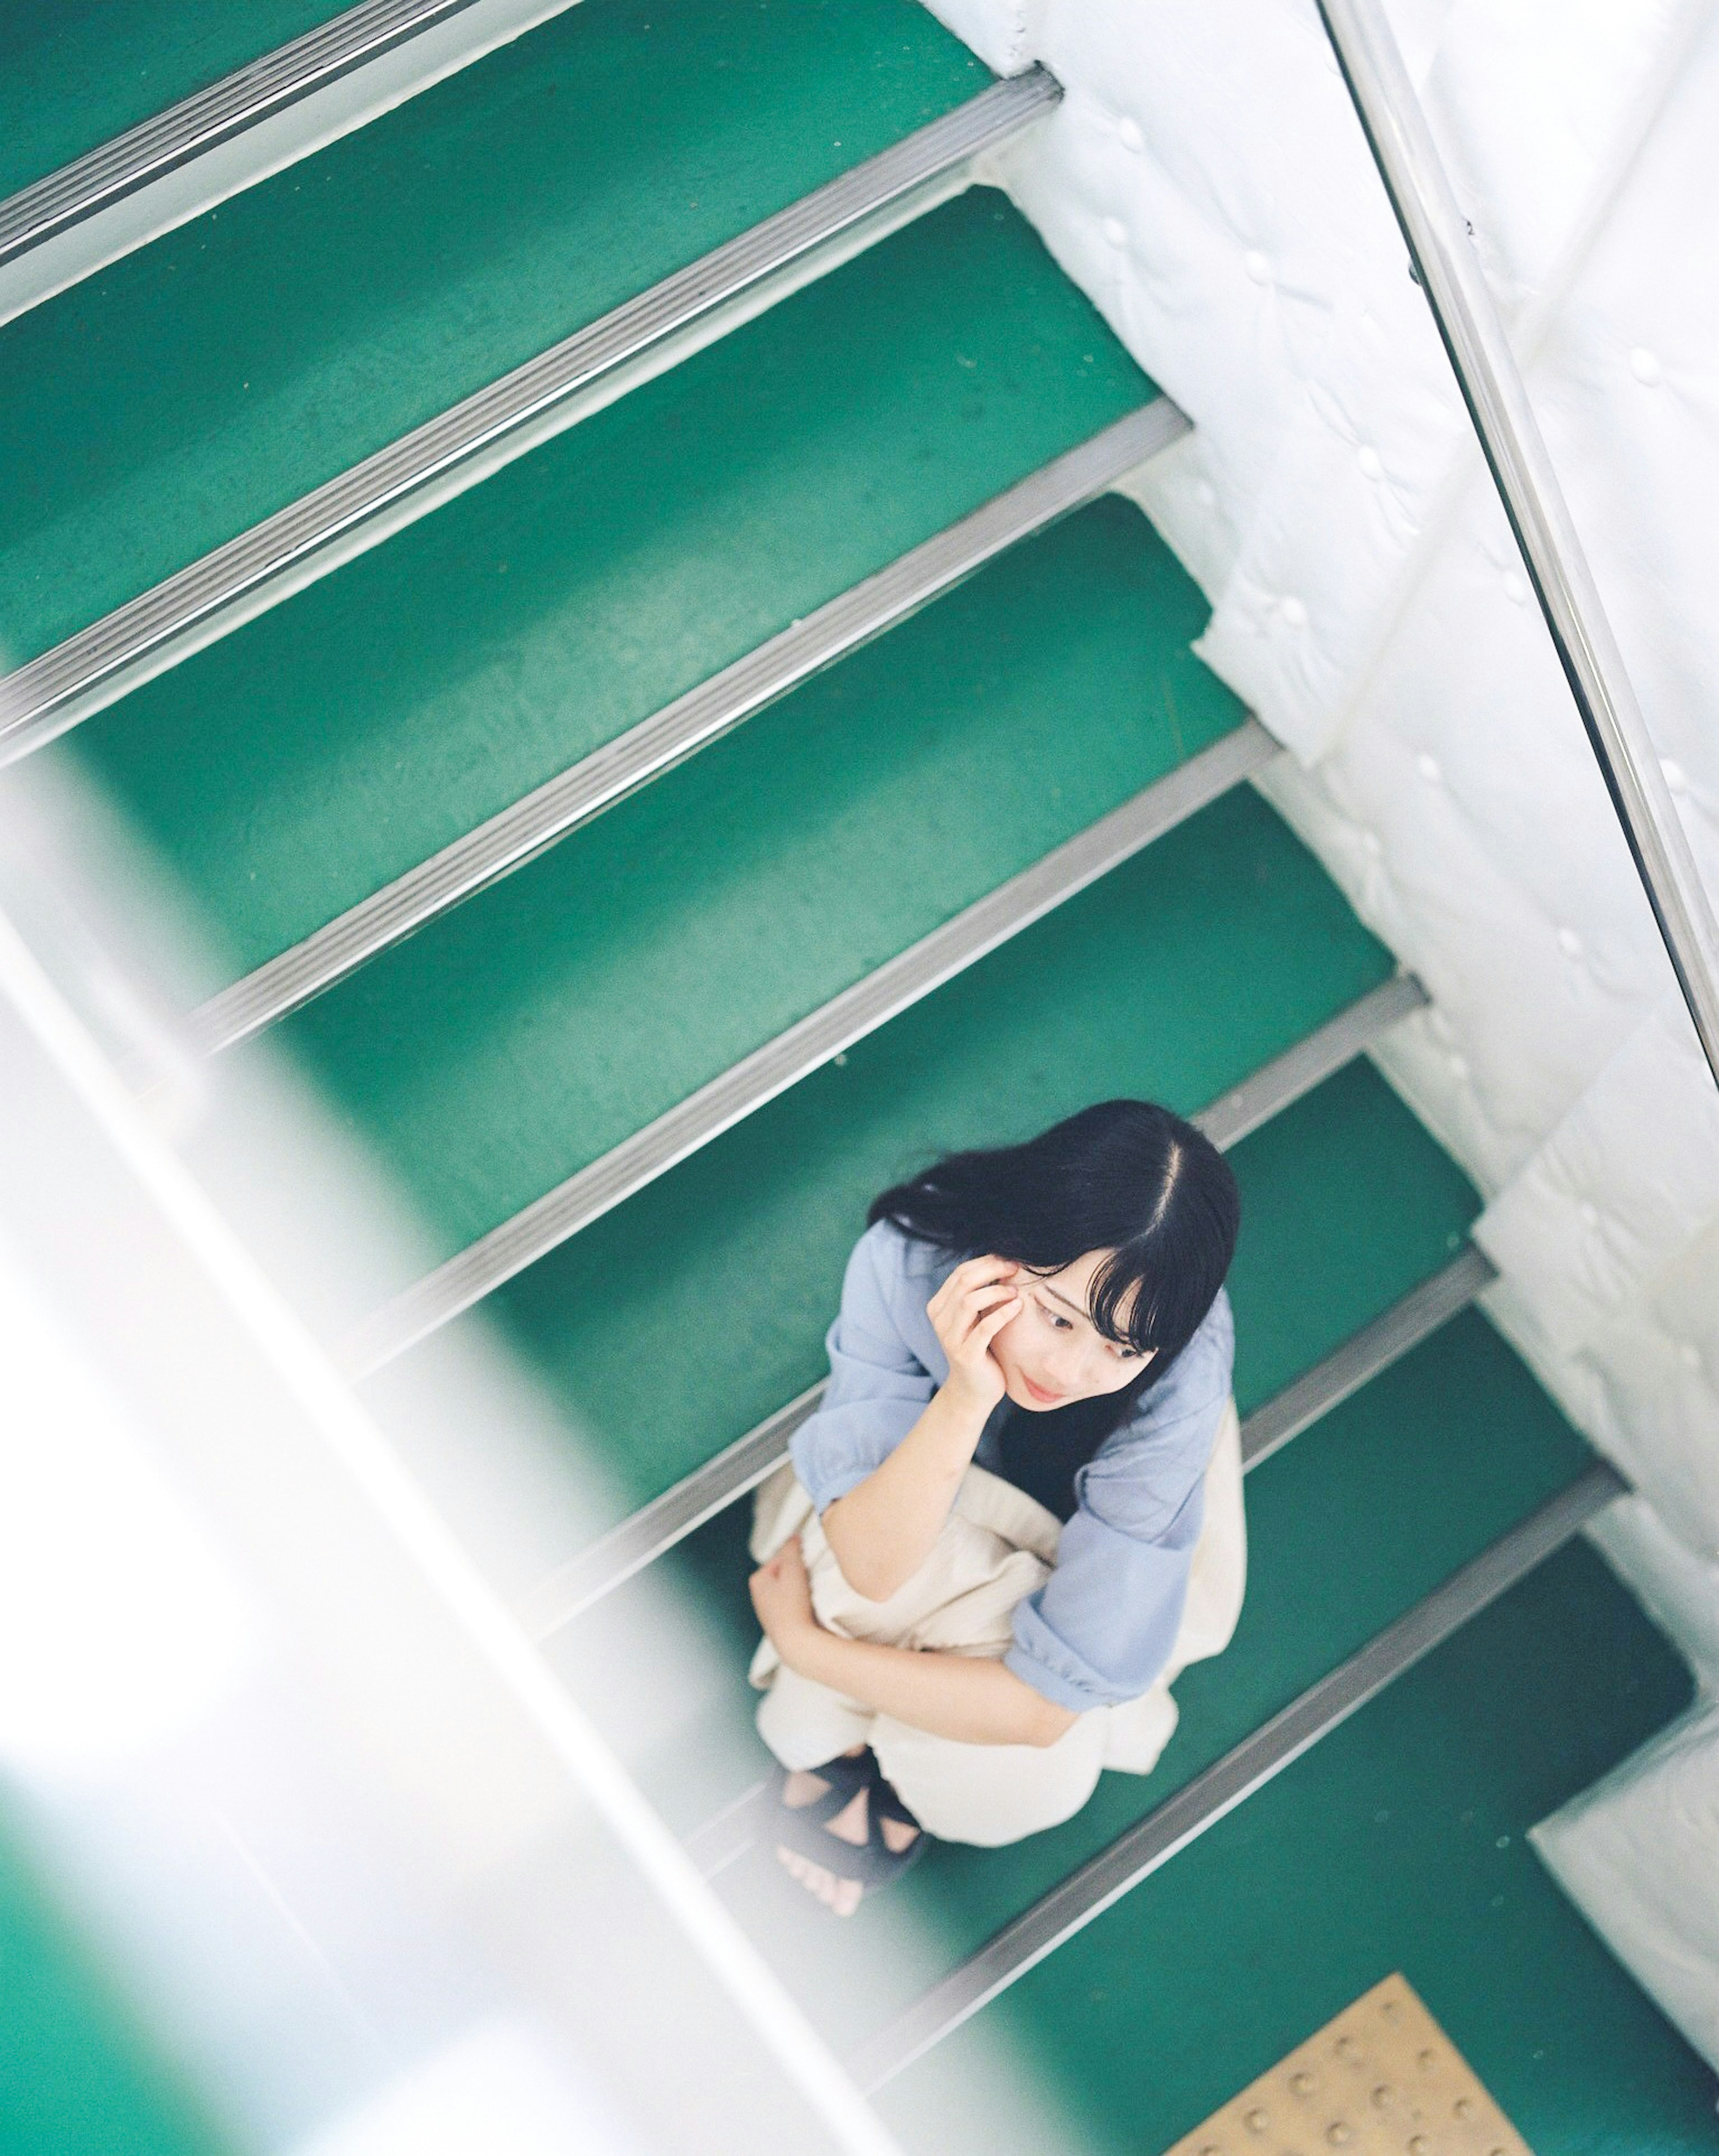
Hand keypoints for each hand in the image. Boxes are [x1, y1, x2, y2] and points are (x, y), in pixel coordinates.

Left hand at [749, 1536, 818, 1659]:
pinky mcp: (778, 1622)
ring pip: (788, 1589)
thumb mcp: (793, 1569)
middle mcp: (758, 1595)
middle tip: (808, 1580)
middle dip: (797, 1573)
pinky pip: (791, 1604)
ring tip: (808, 1595)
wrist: (795, 1642)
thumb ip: (792, 1548)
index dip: (797, 1557)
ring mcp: (767, 1610)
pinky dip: (799, 1603)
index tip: (807, 1564)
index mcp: (757, 1579)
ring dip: (800, 1589)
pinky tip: (806, 1609)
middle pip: (783, 1573)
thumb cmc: (792, 1607)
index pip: (780, 1556)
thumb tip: (793, 1538)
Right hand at [927, 1254, 1022, 1415]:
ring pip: (970, 1301)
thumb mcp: (974, 1318)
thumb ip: (978, 1294)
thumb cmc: (981, 1349)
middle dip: (993, 1270)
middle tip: (1016, 1269)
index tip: (1010, 1260)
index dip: (986, 1262)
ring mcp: (950, 1338)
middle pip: (964, 1281)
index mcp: (939, 1306)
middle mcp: (939, 1319)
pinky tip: (1018, 1306)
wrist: (973, 1390)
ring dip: (997, 1291)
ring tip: (1016, 1291)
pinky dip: (1003, 1313)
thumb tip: (1003, 1263)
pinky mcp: (965, 1354)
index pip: (960, 1272)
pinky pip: (985, 1327)